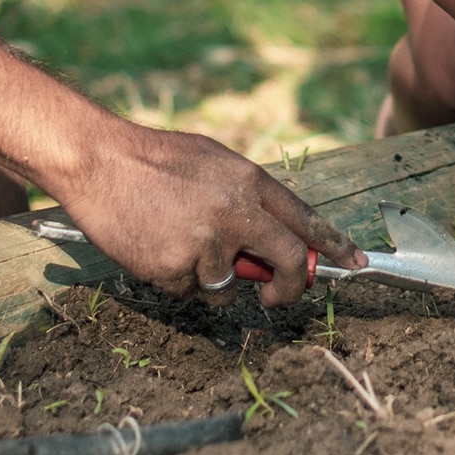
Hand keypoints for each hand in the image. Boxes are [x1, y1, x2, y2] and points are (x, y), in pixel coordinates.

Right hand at [53, 120, 360, 307]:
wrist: (99, 162)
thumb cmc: (154, 160)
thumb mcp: (214, 163)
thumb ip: (247, 197)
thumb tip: (275, 234)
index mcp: (248, 181)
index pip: (305, 219)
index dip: (334, 245)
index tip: (355, 264)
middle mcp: (235, 212)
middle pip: (287, 260)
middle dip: (287, 286)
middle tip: (273, 294)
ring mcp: (206, 243)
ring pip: (228, 285)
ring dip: (210, 277)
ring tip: (177, 241)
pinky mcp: (175, 268)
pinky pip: (189, 291)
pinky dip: (177, 279)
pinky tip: (156, 247)